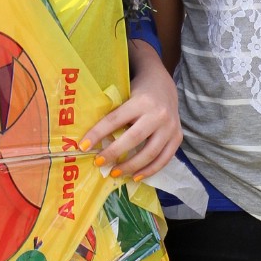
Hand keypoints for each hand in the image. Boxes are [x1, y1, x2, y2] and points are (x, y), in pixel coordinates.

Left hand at [80, 41, 181, 180]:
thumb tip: (90, 137)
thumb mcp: (124, 94)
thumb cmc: (137, 90)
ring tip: (116, 173)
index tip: (83, 146)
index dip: (98, 134)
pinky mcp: (178, 137)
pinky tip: (136, 176)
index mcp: (141, 101)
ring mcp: (171, 127)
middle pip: (134, 138)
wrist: (164, 84)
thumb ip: (113, 112)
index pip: (115, 120)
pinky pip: (164, 158)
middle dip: (114, 153)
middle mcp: (158, 114)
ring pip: (151, 153)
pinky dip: (150, 170)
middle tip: (99, 163)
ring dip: (131, 166)